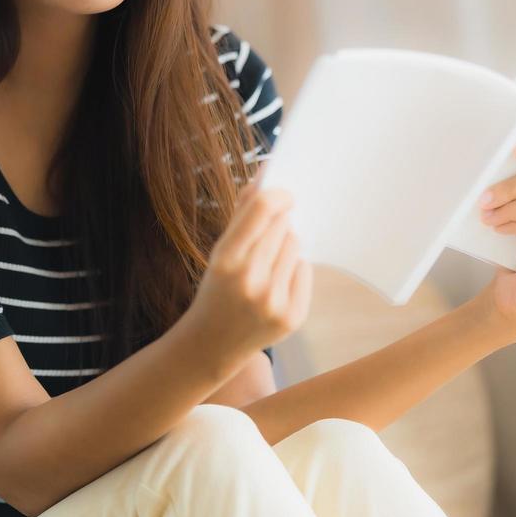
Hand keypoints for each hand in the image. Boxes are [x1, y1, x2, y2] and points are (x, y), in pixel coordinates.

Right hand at [184, 173, 312, 374]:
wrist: (211, 345)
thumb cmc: (217, 288)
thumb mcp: (220, 250)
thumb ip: (242, 210)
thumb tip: (267, 171)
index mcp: (225, 260)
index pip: (263, 208)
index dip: (279, 193)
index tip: (286, 193)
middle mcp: (250, 282)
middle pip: (284, 225)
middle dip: (280, 223)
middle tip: (268, 237)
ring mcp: (273, 302)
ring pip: (296, 245)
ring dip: (286, 246)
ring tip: (266, 266)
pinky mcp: (291, 318)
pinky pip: (305, 269)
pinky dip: (294, 270)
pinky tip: (276, 285)